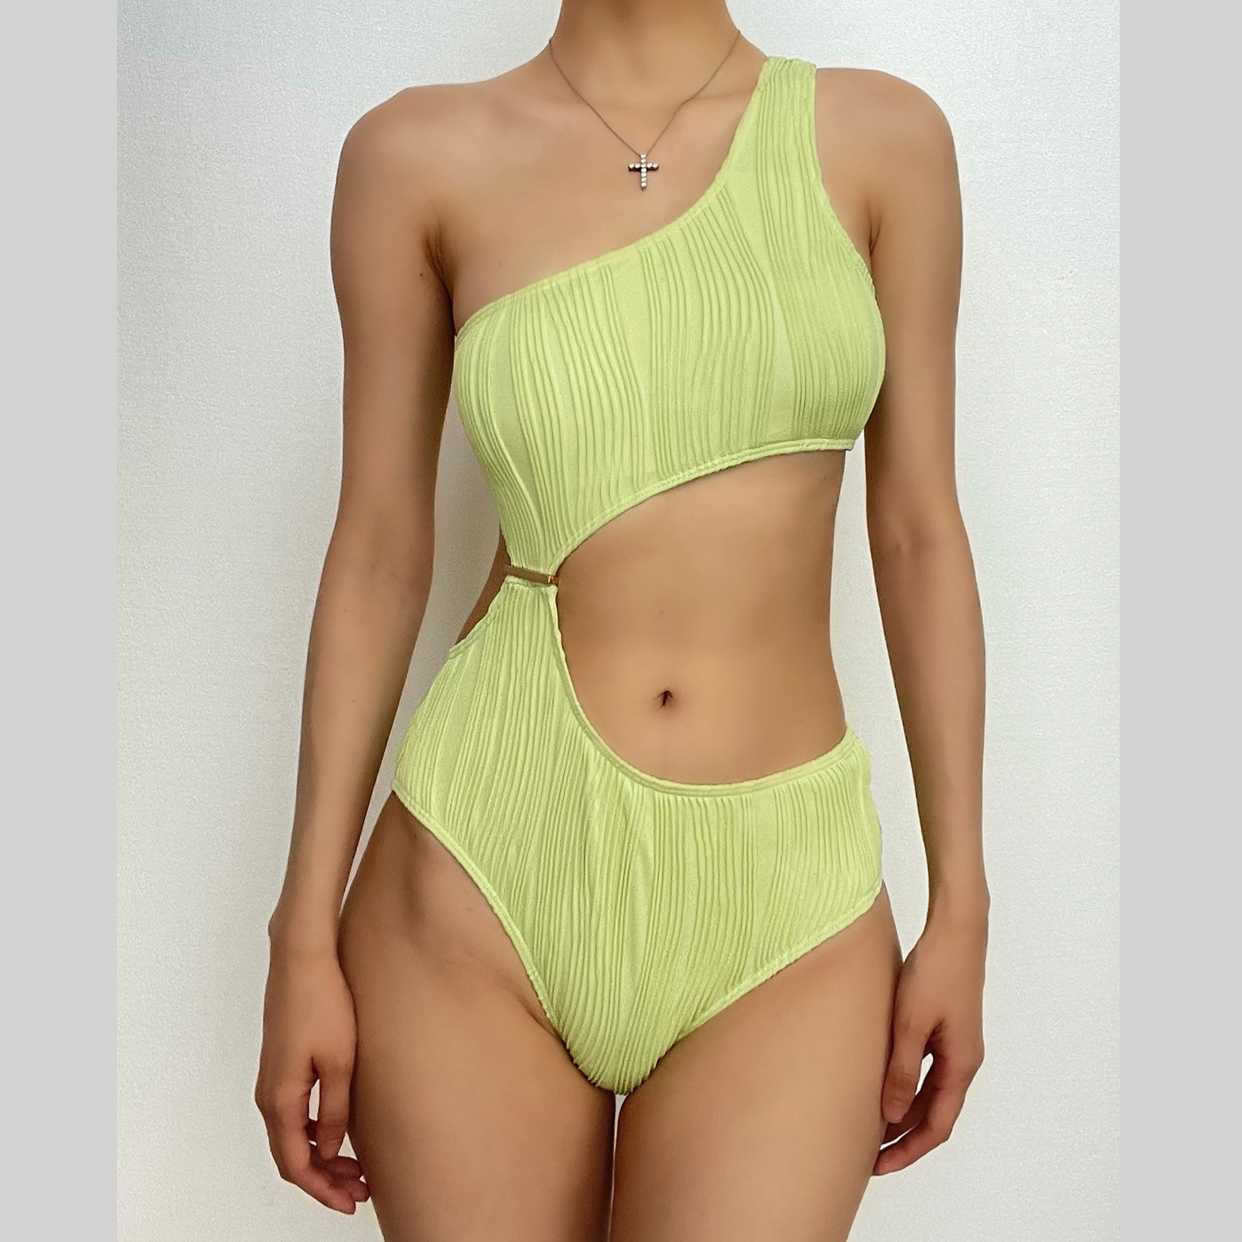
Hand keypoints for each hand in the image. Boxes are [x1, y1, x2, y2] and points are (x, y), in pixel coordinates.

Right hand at [254, 940, 368, 1212]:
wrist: (302, 958)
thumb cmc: (323, 1002)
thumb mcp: (340, 1061)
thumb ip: (334, 1110)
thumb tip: (329, 1149)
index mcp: (280, 1099)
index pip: (296, 1165)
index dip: (323, 1190)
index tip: (350, 1202)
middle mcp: (268, 1095)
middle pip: (291, 1156)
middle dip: (324, 1180)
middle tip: (360, 1192)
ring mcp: (272, 1080)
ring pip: (291, 1136)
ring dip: (321, 1157)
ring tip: (357, 1169)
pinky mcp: (281, 1065)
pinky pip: (292, 1115)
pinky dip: (313, 1133)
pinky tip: (338, 1133)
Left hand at [875, 907, 986, 1173]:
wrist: (957, 930)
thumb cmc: (935, 971)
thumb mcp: (910, 1022)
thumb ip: (901, 1070)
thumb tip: (891, 1115)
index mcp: (961, 1065)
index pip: (937, 1126)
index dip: (908, 1150)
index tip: (879, 1166)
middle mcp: (964, 1060)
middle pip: (934, 1114)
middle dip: (903, 1138)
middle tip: (868, 1155)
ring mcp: (957, 1044)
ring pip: (930, 1093)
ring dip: (904, 1112)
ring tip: (870, 1126)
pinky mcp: (947, 1028)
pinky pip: (927, 1070)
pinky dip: (907, 1085)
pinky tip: (882, 1083)